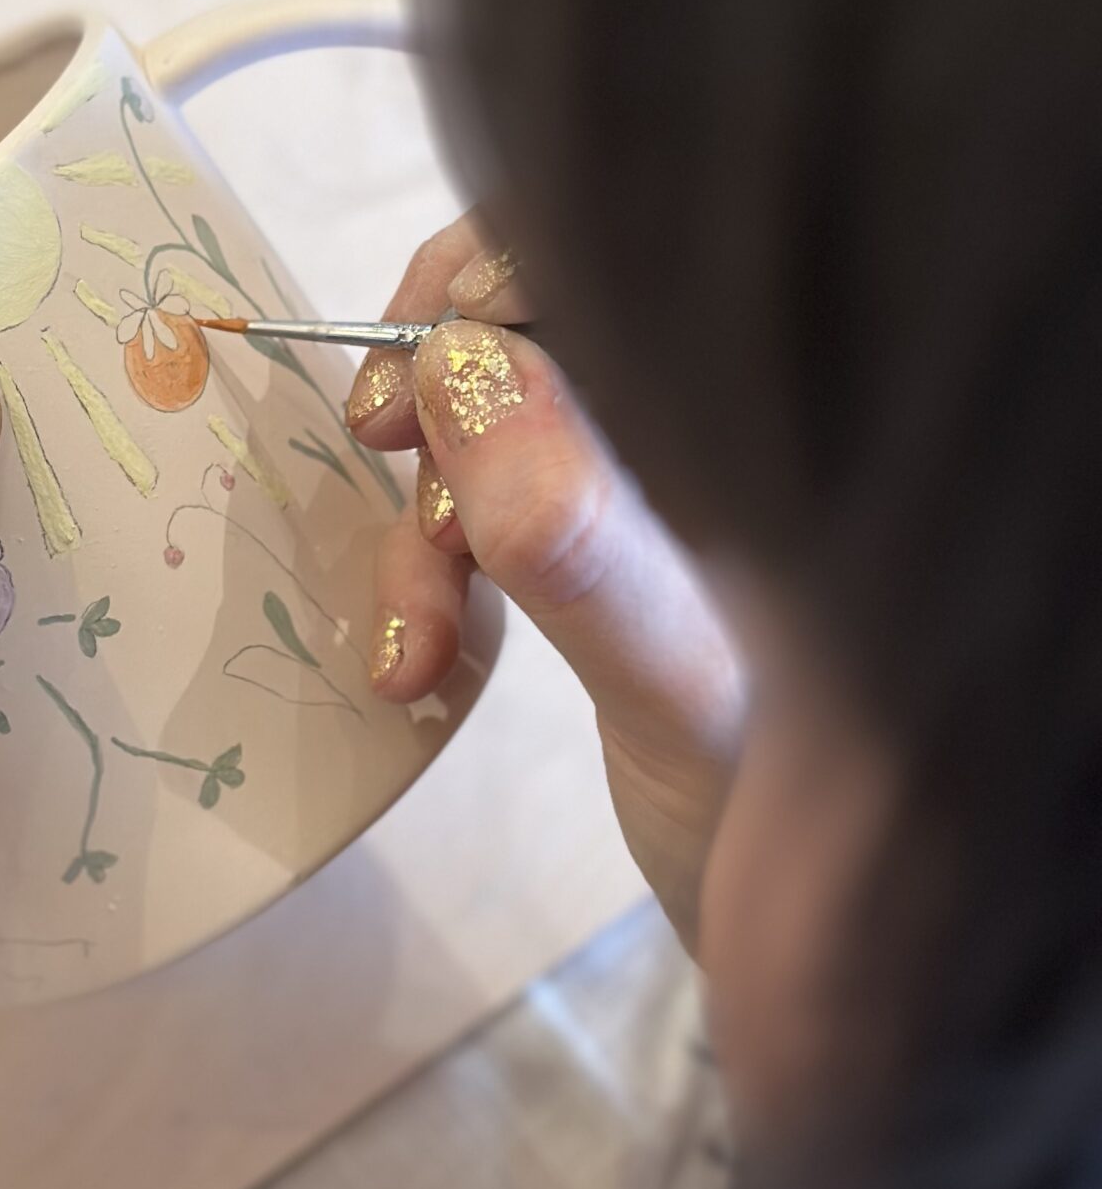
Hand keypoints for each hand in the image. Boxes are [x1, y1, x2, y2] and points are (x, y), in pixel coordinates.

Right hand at [346, 215, 743, 950]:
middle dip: (434, 389)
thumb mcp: (677, 686)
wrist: (812, 943)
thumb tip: (455, 368)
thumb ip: (576, 536)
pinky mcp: (616, 539)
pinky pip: (494, 495)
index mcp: (766, 413)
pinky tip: (417, 659)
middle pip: (537, 307)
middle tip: (376, 463)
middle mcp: (713, 420)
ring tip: (408, 646)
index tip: (405, 390)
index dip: (487, 275)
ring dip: (421, 511)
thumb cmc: (774, 818)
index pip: (615, 245)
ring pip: (498, 407)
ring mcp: (661, 476)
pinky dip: (433, 564)